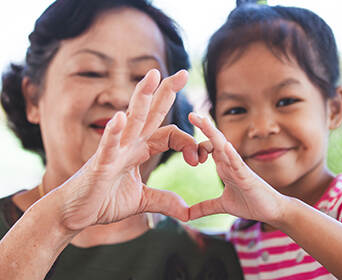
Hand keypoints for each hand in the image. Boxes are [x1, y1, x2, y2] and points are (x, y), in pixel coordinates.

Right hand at [58, 69, 197, 230]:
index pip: (170, 135)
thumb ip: (163, 200)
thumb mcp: (141, 201)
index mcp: (140, 150)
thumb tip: (186, 211)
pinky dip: (113, 132)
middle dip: (166, 92)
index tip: (200, 159)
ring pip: (131, 120)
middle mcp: (129, 144)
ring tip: (153, 75)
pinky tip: (120, 117)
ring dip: (142, 97)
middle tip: (183, 73)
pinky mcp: (100, 164)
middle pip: (151, 113)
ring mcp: (114, 151)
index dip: (188, 143)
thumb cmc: (104, 201)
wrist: (76, 213)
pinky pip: (108, 145)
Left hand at [189, 113, 286, 225]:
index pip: (208, 149)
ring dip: (214, 134)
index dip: (196, 147)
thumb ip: (204, 208)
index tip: (185, 151)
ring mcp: (239, 168)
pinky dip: (231, 155)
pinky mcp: (248, 177)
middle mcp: (230, 163)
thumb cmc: (251, 203)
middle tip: (191, 114)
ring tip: (204, 121)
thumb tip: (186, 216)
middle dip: (204, 127)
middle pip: (215, 141)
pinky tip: (224, 146)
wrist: (273, 211)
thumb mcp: (222, 206)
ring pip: (225, 147)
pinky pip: (238, 164)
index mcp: (224, 167)